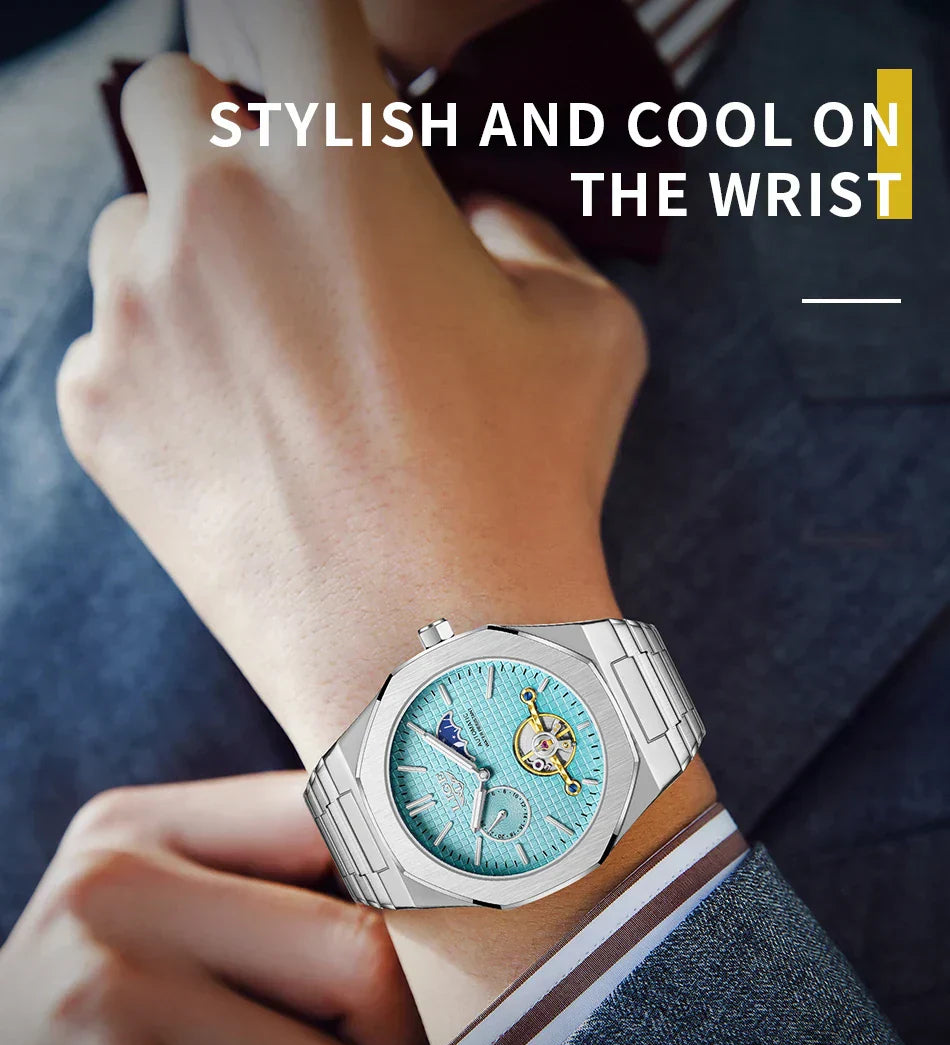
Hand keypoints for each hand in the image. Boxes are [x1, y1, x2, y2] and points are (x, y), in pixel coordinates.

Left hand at [57, 0, 712, 1044]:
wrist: (434, 652)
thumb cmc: (522, 485)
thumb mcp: (582, 324)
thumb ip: (517, 226)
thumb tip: (466, 214)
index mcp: (339, 158)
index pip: (280, 6)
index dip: (295, 39)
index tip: (307, 82)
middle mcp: (216, 210)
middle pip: (172, 98)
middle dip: (224, 143)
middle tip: (288, 232)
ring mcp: (139, 313)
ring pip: (131, 229)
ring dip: (185, 262)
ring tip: (269, 365)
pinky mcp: (97, 408)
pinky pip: (108, 346)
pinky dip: (159, 372)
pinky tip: (238, 444)